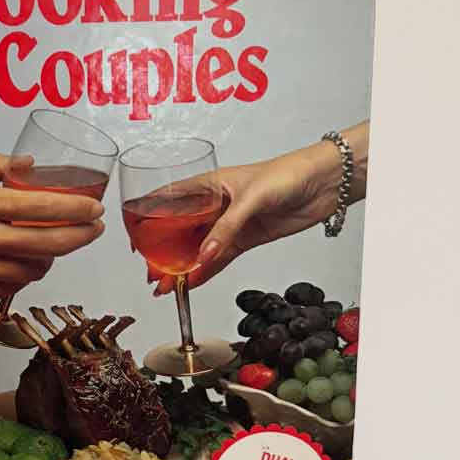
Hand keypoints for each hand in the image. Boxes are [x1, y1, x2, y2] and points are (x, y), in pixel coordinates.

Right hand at [0, 153, 105, 308]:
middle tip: (93, 229)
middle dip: (81, 236)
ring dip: (51, 257)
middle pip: (50, 242)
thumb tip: (30, 165)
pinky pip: (14, 285)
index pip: (43, 207)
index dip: (77, 209)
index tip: (94, 209)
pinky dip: (25, 274)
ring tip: (54, 245)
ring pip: (36, 268)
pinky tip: (24, 263)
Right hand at [152, 122, 368, 294]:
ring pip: (197, 248)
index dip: (148, 219)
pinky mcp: (245, 238)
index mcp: (207, 184)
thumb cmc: (288, 173)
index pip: (167, 201)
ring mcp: (229, 223)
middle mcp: (213, 204)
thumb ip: (226, 228)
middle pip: (179, 231)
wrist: (324, 183)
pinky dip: (205, 272)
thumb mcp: (250, 198)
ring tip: (165, 286)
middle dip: (162, 252)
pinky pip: (219, 258)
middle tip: (151, 273)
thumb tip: (204, 255)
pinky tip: (191, 283)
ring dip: (181, 266)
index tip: (135, 239)